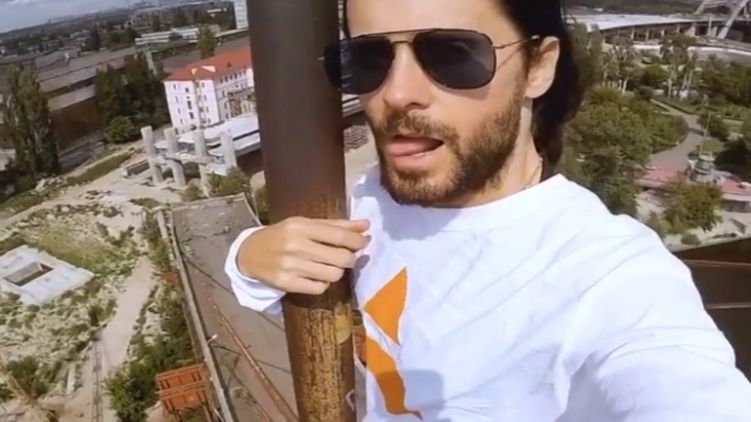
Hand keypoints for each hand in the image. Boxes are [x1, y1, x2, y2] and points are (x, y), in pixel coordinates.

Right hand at [237, 217, 369, 294]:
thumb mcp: (305, 224)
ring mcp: (290, 266)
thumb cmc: (283, 235)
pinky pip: (319, 288)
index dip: (357, 241)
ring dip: (338, 271)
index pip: (338, 235)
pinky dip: (324, 283)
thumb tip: (366, 225)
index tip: (365, 242)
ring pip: (333, 275)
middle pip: (340, 257)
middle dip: (351, 258)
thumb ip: (336, 225)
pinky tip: (319, 276)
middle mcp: (295, 246)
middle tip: (348, 256)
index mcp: (301, 227)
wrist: (250, 253)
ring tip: (332, 265)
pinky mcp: (286, 284)